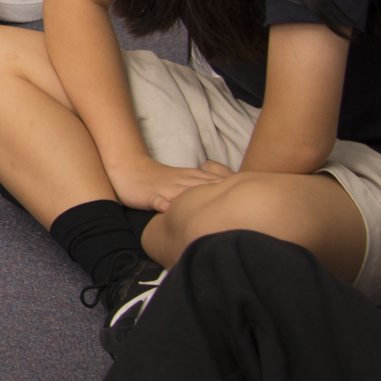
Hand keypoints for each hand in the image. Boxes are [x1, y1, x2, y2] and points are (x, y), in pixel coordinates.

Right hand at [106, 155, 234, 212]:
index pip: (216, 183)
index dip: (231, 190)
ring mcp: (165, 189)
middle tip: (236, 207)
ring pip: (182, 193)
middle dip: (219, 196)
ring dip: (191, 200)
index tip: (250, 200)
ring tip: (201, 210)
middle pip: (204, 188)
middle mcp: (182, 182)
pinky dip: (161, 204)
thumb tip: (230, 193)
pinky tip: (165, 209)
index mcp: (192, 179)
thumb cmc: (160, 179)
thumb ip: (204, 184)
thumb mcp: (185, 179)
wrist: (131, 169)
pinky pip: (156, 200)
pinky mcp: (150, 195)